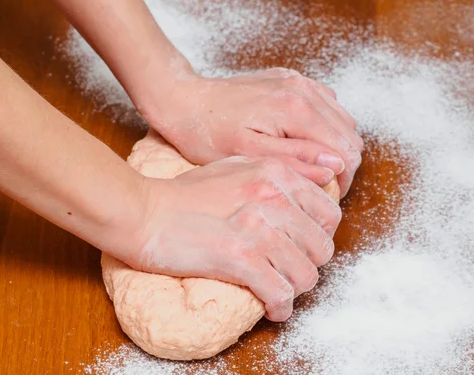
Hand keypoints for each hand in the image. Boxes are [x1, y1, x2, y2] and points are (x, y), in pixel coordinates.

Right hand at [127, 156, 341, 321]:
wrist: (144, 213)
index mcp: (274, 174)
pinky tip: (271, 307)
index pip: (328, 212)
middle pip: (321, 247)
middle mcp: (272, 198)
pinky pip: (281, 293)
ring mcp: (257, 229)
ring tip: (278, 288)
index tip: (302, 246)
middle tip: (288, 270)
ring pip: (306, 274)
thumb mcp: (234, 167)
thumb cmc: (184, 193)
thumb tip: (316, 179)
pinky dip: (280, 307)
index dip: (319, 235)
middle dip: (308, 263)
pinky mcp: (240, 258)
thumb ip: (276, 171)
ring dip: (295, 288)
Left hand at [143, 68, 363, 197]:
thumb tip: (335, 167)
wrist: (184, 100)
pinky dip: (323, 125)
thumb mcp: (249, 155)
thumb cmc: (208, 133)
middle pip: (349, 133)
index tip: (327, 195)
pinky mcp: (289, 79)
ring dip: (334, 144)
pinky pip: (325, 103)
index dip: (343, 178)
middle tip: (320, 184)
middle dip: (342, 162)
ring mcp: (298, 81)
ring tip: (312, 165)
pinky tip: (302, 140)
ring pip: (341, 118)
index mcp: (296, 110)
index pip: (347, 149)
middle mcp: (303, 89)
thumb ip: (296, 159)